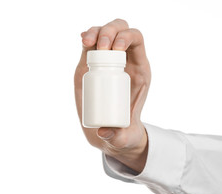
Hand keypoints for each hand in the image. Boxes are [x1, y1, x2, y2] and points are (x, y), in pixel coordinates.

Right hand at [74, 19, 150, 172]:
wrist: (113, 130)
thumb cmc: (123, 132)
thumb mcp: (124, 136)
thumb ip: (116, 136)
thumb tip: (104, 132)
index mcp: (139, 70)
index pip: (137, 41)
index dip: (126, 37)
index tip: (115, 49)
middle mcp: (125, 61)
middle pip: (121, 30)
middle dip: (110, 31)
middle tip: (100, 46)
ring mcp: (108, 61)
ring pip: (104, 33)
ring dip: (95, 31)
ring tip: (86, 41)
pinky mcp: (93, 65)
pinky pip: (91, 46)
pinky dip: (86, 37)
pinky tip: (82, 39)